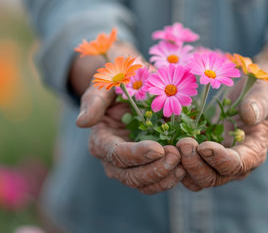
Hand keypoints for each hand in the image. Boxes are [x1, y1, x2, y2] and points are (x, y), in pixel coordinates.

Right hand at [74, 43, 184, 194]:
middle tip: (176, 156)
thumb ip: (94, 102)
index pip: (116, 154)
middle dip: (154, 169)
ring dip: (165, 177)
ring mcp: (131, 166)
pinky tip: (185, 168)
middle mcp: (113, 159)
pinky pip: (157, 182)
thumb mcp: (104, 86)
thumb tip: (82, 122)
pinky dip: (171, 178)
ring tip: (183, 164)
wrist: (133, 85)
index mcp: (101, 140)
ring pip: (145, 184)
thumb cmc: (117, 83)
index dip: (137, 154)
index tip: (158, 149)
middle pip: (130, 176)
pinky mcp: (148, 167)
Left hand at [178, 78, 267, 190]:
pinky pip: (184, 170)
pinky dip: (173, 163)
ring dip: (181, 166)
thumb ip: (259, 104)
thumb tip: (248, 114)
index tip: (204, 146)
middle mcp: (234, 165)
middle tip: (183, 144)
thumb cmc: (259, 94)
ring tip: (170, 147)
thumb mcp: (264, 93)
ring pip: (196, 179)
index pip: (236, 165)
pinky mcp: (199, 158)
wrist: (248, 95)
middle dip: (195, 164)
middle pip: (212, 178)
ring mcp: (214, 164)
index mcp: (253, 152)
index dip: (219, 159)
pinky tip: (164, 146)